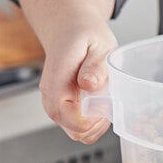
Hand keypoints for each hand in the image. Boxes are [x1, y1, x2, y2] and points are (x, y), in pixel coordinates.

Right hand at [39, 13, 117, 143]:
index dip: (91, 120)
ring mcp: (57, 103)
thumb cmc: (85, 35)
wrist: (70, 29)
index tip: (106, 106)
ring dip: (96, 125)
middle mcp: (52, 96)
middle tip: (110, 103)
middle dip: (97, 124)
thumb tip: (89, 84)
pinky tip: (101, 104)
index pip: (67, 116)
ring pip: (77, 132)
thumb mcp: (98, 45)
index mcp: (57, 80)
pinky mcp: (64, 106)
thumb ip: (95, 65)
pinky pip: (78, 126)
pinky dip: (93, 123)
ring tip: (106, 101)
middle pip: (73, 130)